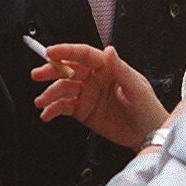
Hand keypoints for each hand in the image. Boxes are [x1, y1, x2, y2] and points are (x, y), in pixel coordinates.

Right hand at [32, 44, 168, 149]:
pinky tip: (47, 113)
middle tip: (38, 74)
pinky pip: (64, 107)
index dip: (66, 51)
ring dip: (50, 94)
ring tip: (41, 102)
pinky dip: (53, 110)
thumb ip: (120, 69)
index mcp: (108, 67)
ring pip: (63, 89)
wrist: (147, 134)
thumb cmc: (147, 108)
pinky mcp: (83, 111)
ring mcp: (87, 94)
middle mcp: (94, 78)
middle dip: (51, 71)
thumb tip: (109, 50)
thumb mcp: (136, 87)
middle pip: (68, 70)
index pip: (84, 55)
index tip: (51, 52)